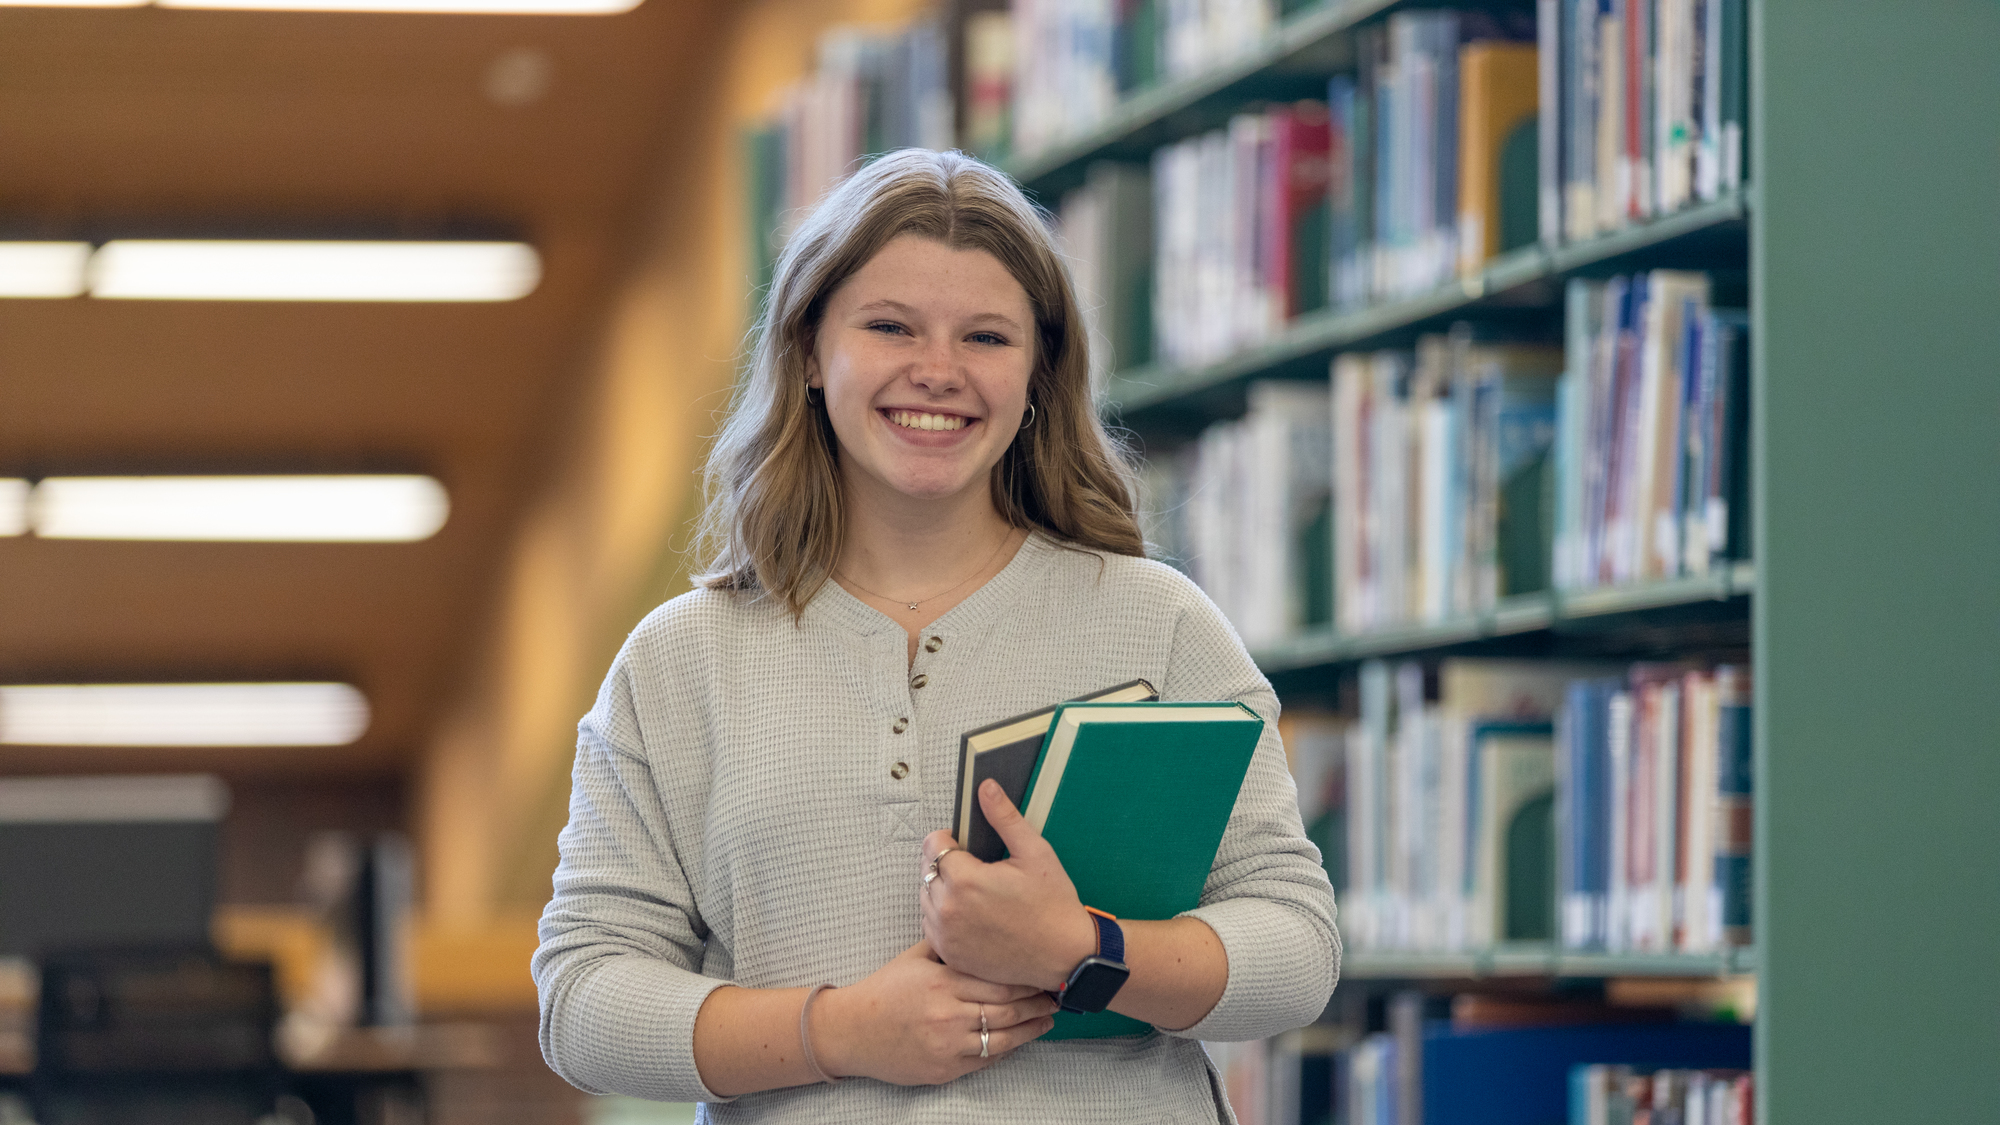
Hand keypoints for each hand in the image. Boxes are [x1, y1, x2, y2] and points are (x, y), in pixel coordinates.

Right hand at [813, 941, 1056, 1085]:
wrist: (853, 1031)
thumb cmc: (885, 990)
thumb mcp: (915, 957)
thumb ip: (949, 942)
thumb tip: (980, 922)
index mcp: (943, 983)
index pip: (998, 981)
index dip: (1027, 979)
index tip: (1043, 973)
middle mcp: (948, 1014)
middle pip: (1007, 1009)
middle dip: (1036, 1003)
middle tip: (1056, 996)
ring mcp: (948, 1045)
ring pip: (1002, 1038)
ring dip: (1031, 1029)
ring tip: (1048, 1020)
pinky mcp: (945, 1069)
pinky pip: (986, 1060)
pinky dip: (1007, 1050)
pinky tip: (1020, 1039)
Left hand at [920, 779, 1099, 992]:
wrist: (1066, 956)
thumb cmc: (1053, 905)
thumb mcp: (1035, 853)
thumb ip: (1005, 818)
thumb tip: (986, 787)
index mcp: (965, 879)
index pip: (932, 844)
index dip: (948, 839)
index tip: (965, 845)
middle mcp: (948, 909)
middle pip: (926, 870)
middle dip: (945, 863)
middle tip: (976, 869)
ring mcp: (947, 936)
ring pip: (926, 898)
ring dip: (942, 890)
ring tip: (975, 893)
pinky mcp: (951, 955)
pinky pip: (931, 926)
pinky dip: (943, 918)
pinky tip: (971, 916)